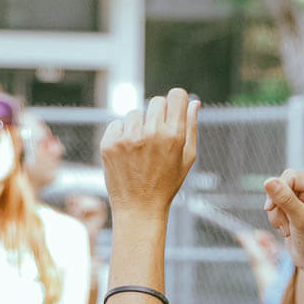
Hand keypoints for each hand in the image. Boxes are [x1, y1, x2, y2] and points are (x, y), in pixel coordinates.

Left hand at [100, 90, 201, 224]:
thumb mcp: (187, 158)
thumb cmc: (167, 184)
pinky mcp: (109, 144)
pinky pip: (116, 124)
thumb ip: (191, 127)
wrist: (138, 209)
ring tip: (140, 150)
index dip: (176, 101)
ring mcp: (128, 138)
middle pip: (156, 101)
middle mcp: (150, 133)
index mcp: (173, 135)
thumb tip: (194, 101)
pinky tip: (127, 154)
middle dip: (158, 114)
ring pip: (135, 113)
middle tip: (156, 137)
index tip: (172, 112)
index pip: (177, 95)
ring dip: (138, 126)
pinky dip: (121, 134)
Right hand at [262, 172, 303, 293]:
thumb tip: (268, 181)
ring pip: (275, 197)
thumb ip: (285, 199)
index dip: (278, 190)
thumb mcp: (300, 219)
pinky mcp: (294, 208)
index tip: (271, 208)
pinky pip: (276, 206)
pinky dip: (277, 219)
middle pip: (281, 185)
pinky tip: (287, 229)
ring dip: (276, 215)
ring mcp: (303, 198)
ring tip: (289, 229)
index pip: (290, 176)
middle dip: (277, 205)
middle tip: (286, 223)